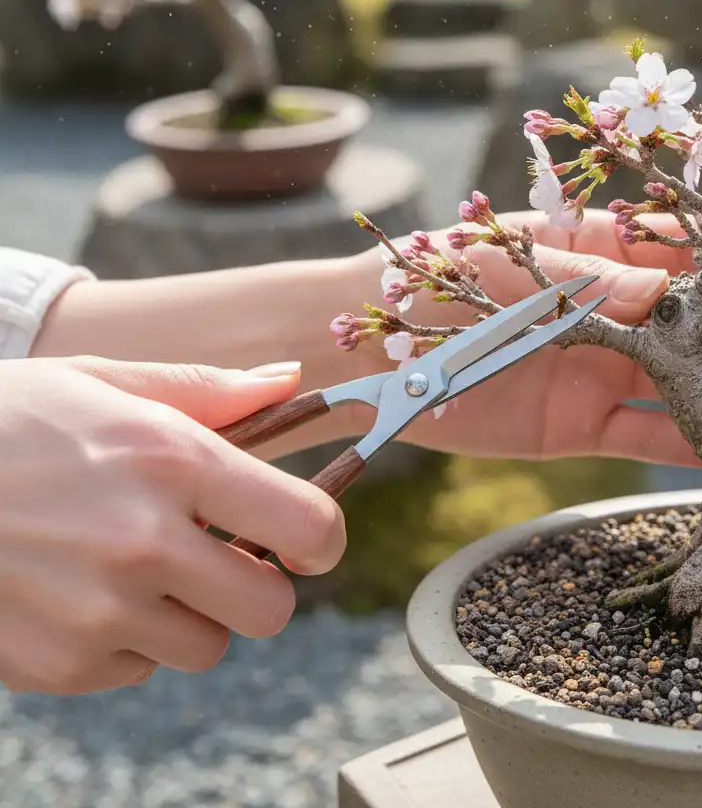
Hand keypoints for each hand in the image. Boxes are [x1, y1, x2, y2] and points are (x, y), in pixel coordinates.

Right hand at [0, 356, 345, 695]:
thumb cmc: (10, 419)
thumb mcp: (107, 382)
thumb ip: (208, 391)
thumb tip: (290, 383)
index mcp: (172, 461)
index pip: (306, 525)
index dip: (322, 537)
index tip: (306, 535)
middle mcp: (143, 542)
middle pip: (271, 608)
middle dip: (259, 583)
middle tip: (221, 553)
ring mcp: (98, 614)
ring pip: (208, 647)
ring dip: (192, 614)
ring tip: (139, 565)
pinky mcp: (58, 665)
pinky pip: (138, 670)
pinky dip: (128, 641)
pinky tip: (85, 591)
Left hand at [347, 210, 701, 466]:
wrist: (369, 351)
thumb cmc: (441, 284)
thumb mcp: (525, 276)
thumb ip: (598, 286)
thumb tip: (673, 293)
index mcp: (596, 259)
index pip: (687, 260)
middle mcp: (608, 316)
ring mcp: (597, 372)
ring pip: (692, 384)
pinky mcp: (576, 426)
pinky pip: (647, 434)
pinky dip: (696, 440)